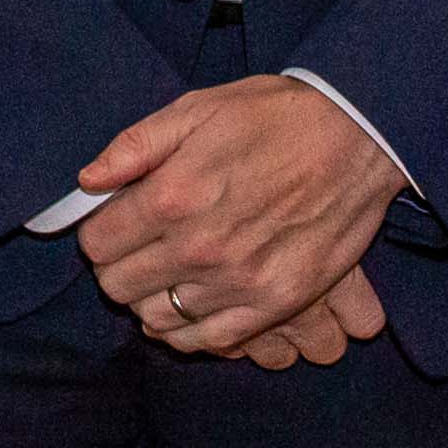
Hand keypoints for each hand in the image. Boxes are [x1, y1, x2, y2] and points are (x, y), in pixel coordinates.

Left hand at [73, 75, 403, 357]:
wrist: (359, 136)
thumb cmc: (275, 116)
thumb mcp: (197, 108)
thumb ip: (135, 146)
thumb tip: (88, 181)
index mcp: (172, 196)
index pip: (97, 243)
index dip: (97, 233)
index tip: (113, 224)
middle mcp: (199, 247)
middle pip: (119, 287)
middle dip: (118, 266)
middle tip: (137, 248)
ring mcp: (238, 281)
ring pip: (157, 319)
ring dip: (150, 299)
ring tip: (165, 275)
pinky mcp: (275, 303)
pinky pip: (208, 340)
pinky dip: (188, 331)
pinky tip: (190, 305)